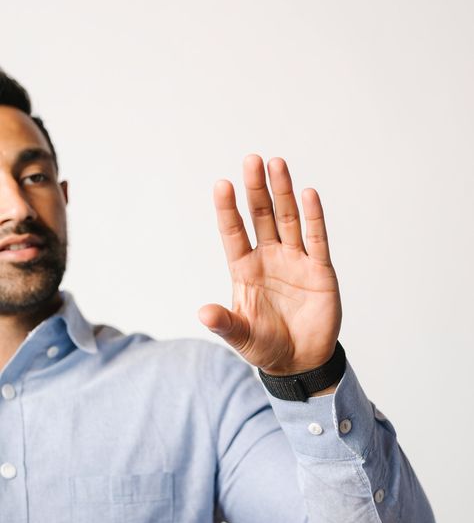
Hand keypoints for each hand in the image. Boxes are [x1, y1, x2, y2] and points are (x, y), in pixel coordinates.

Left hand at [198, 155, 341, 374]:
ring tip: (276, 164)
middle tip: (251, 160)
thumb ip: (224, 323)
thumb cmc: (266, 346)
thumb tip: (203, 313)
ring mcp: (295, 261)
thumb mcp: (241, 336)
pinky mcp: (319, 270)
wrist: (300, 362)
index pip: (233, 233)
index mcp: (245, 270)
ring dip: (283, 192)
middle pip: (261, 216)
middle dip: (256, 189)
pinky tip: (308, 194)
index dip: (227, 209)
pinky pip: (316, 240)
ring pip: (288, 219)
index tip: (222, 184)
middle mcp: (269, 258)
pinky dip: (313, 218)